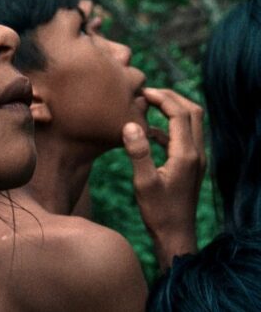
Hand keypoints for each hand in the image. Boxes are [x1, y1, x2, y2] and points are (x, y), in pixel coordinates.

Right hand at [121, 88, 205, 270]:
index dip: (162, 98)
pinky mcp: (190, 165)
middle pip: (192, 112)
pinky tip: (148, 132)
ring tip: (148, 105)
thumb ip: (138, 152)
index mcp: (186, 154)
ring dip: (172, 110)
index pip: (180, 114)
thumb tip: (130, 124)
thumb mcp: (143, 182)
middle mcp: (196, 153)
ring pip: (191, 123)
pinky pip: (183, 137)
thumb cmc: (158, 212)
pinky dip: (168, 127)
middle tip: (148, 93)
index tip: (142, 92)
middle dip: (172, 98)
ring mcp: (196, 159)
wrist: (175, 235)